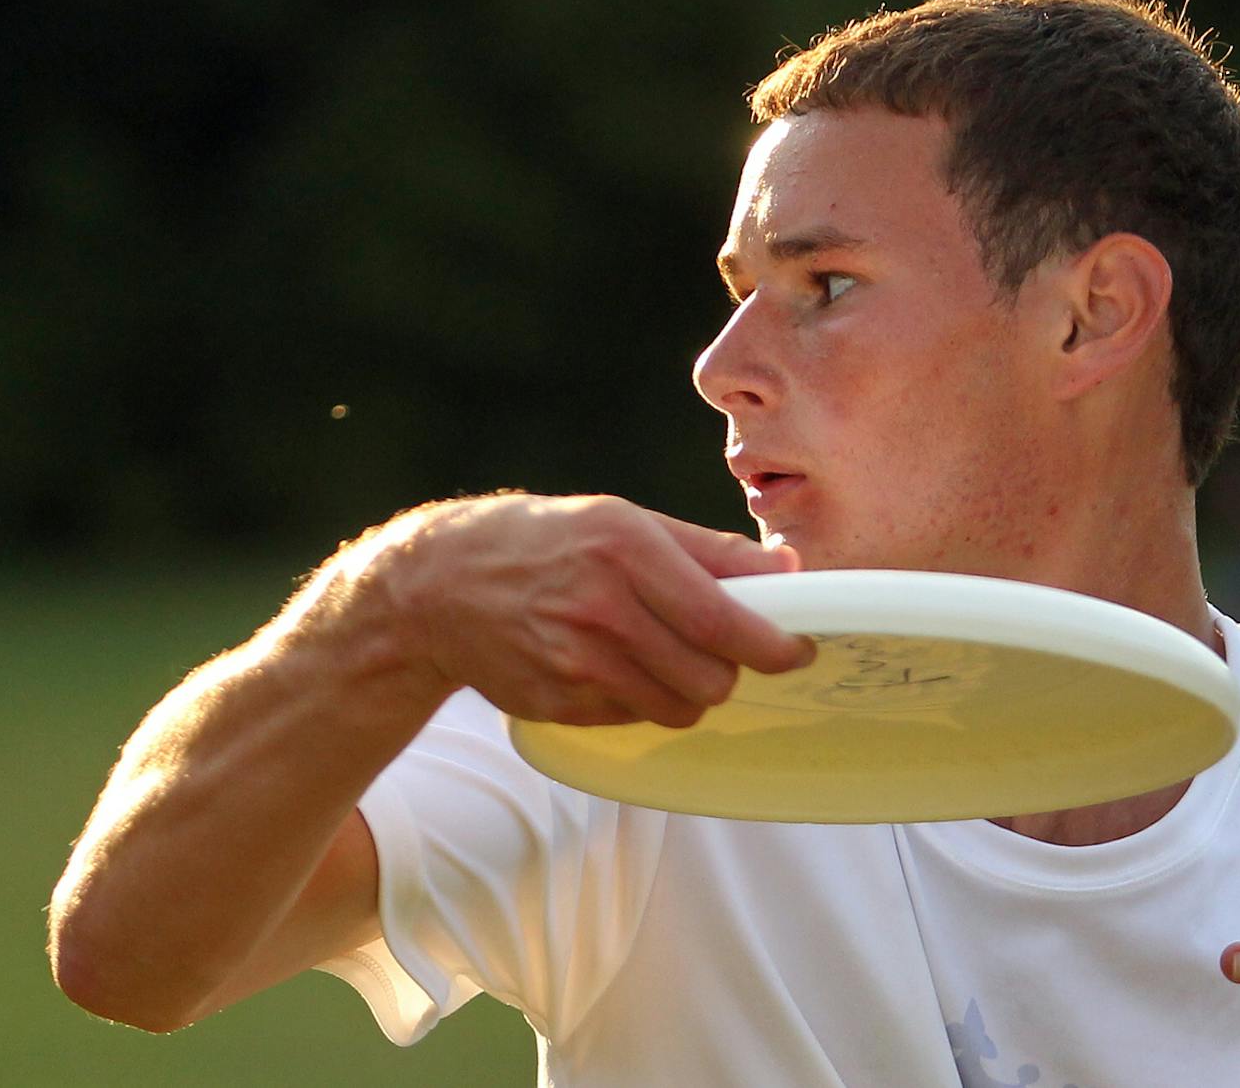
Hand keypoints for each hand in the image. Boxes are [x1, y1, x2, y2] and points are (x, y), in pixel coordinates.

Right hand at [352, 493, 814, 727]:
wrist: (440, 585)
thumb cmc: (549, 542)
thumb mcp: (626, 520)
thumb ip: (712, 551)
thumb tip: (792, 572)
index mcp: (626, 549)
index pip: (724, 618)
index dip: (775, 644)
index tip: (799, 650)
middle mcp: (601, 608)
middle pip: (711, 677)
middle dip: (731, 669)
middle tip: (722, 648)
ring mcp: (575, 662)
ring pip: (679, 707)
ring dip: (690, 689)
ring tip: (665, 654)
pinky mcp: (558, 703)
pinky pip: (635, 718)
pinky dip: (642, 699)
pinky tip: (614, 665)